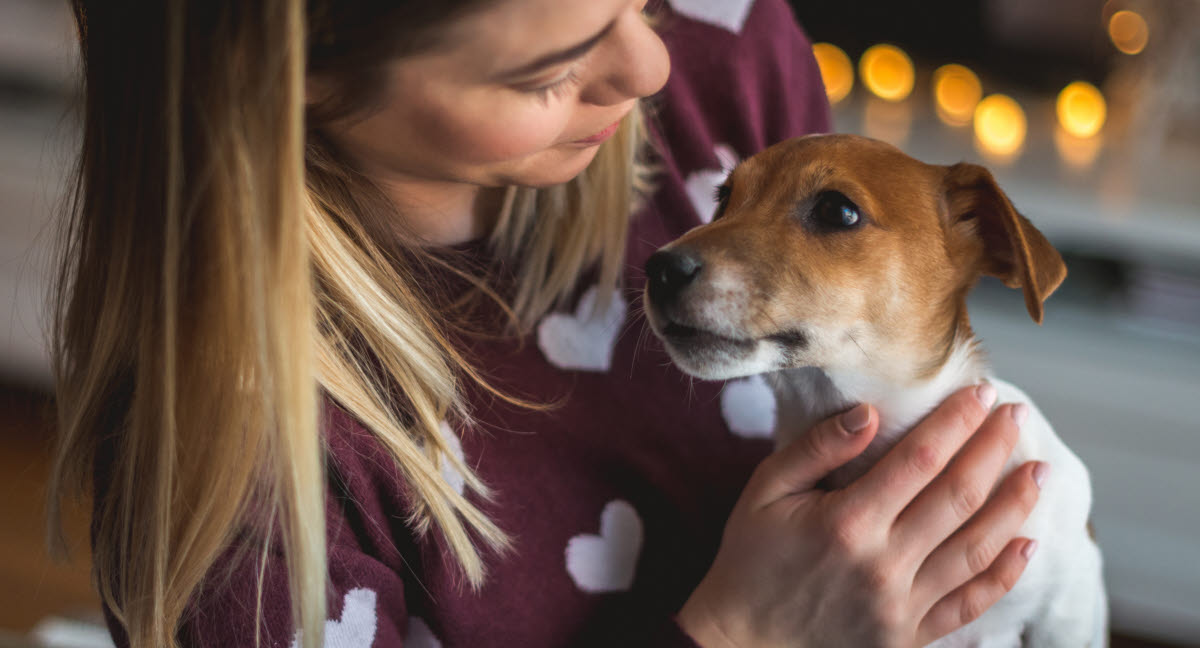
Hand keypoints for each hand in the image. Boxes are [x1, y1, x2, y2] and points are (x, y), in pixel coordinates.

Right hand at [677, 384, 1043, 647]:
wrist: (742, 641)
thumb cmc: (751, 558)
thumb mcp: (765, 491)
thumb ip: (816, 450)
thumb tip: (869, 414)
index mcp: (846, 522)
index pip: (920, 459)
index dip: (956, 422)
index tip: (981, 394)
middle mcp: (882, 565)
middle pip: (957, 497)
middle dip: (993, 450)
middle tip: (1017, 417)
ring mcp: (900, 606)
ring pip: (976, 548)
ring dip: (1014, 505)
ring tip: (1038, 470)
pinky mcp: (908, 637)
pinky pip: (969, 604)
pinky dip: (1004, 574)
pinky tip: (1026, 543)